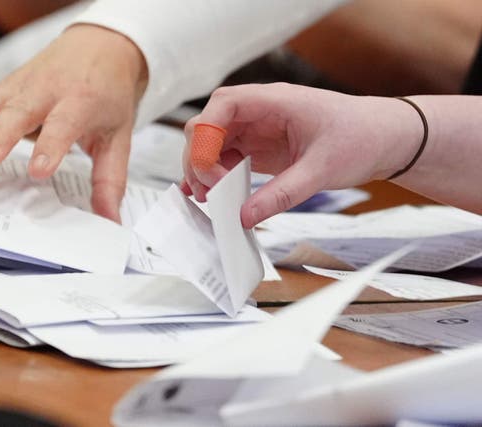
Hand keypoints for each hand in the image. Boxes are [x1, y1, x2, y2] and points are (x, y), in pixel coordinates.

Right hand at [0, 24, 147, 221]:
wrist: (103, 45)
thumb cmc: (109, 94)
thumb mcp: (119, 136)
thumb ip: (111, 179)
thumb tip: (110, 219)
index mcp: (81, 104)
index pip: (63, 127)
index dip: (50, 148)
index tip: (38, 171)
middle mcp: (49, 92)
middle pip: (21, 112)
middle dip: (2, 135)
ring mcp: (24, 86)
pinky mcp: (9, 85)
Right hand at [182, 83, 423, 227]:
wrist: (385, 139)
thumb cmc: (361, 139)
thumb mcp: (321, 170)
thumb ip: (281, 194)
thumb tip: (245, 216)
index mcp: (274, 101)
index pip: (223, 105)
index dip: (206, 135)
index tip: (209, 169)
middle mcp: (260, 111)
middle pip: (209, 125)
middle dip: (200, 157)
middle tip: (209, 192)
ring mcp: (257, 129)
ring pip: (213, 143)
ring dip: (204, 169)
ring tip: (209, 199)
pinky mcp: (260, 147)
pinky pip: (227, 157)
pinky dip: (215, 175)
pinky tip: (208, 194)